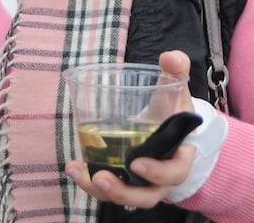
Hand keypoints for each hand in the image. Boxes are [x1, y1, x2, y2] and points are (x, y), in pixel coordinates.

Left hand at [66, 51, 196, 209]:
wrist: (165, 125)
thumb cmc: (171, 109)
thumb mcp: (175, 89)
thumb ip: (176, 69)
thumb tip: (168, 56)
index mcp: (179, 156)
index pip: (174, 172)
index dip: (158, 173)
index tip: (137, 164)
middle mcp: (161, 178)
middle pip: (146, 196)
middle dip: (122, 191)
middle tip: (103, 177)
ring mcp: (141, 184)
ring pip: (123, 197)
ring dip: (99, 190)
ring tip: (78, 172)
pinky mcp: (122, 182)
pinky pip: (107, 189)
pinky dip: (88, 182)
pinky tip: (73, 167)